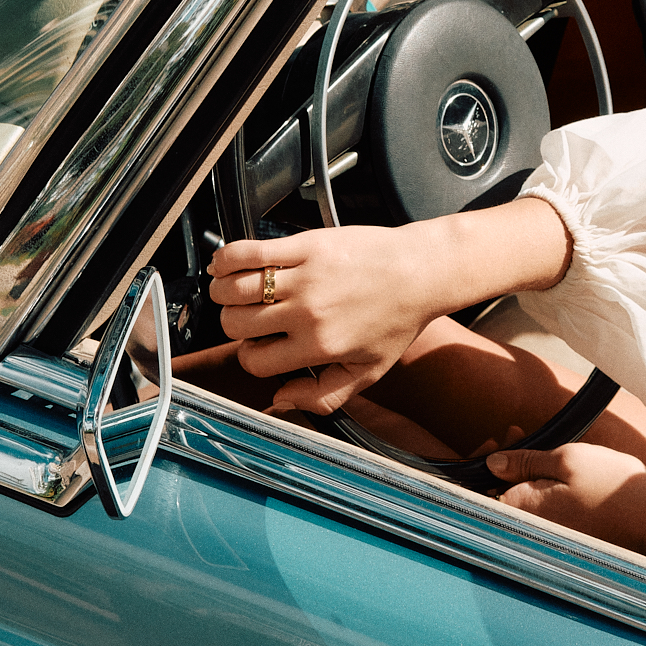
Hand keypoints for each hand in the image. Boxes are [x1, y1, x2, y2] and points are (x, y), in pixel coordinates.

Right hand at [207, 198, 572, 415]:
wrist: (421, 271)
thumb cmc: (397, 320)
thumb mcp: (368, 372)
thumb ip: (324, 397)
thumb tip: (282, 399)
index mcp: (319, 347)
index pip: (254, 360)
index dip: (252, 355)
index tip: (261, 345)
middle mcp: (309, 313)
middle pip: (235, 324)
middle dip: (234, 325)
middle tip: (249, 318)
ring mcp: (306, 277)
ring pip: (233, 290)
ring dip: (223, 293)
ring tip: (235, 293)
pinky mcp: (306, 246)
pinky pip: (247, 253)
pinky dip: (226, 259)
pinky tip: (225, 265)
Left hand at [488, 444, 645, 556]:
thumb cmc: (614, 489)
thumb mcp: (569, 458)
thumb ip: (526, 460)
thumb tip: (492, 463)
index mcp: (520, 508)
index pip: (481, 484)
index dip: (485, 457)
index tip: (503, 435)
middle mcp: (527, 527)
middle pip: (498, 492)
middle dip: (504, 461)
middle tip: (518, 433)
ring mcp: (545, 535)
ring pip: (521, 499)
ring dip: (522, 471)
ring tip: (538, 446)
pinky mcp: (563, 536)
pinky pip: (540, 509)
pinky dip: (540, 487)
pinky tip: (553, 469)